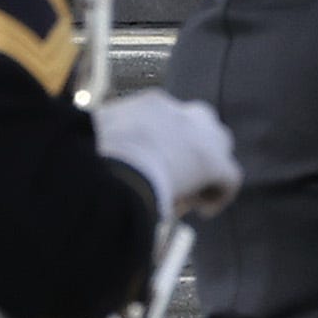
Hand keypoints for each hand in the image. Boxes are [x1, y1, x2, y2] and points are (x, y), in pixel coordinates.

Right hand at [94, 91, 241, 220]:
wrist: (112, 164)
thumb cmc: (91, 155)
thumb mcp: (92, 139)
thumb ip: (100, 141)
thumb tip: (87, 154)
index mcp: (151, 105)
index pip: (169, 118)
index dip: (166, 144)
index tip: (153, 165)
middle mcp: (180, 112)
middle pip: (201, 124)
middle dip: (194, 149)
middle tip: (178, 178)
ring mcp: (201, 134)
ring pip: (219, 148)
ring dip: (208, 170)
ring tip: (190, 196)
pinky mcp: (215, 161)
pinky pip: (230, 178)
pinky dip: (219, 195)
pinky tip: (204, 212)